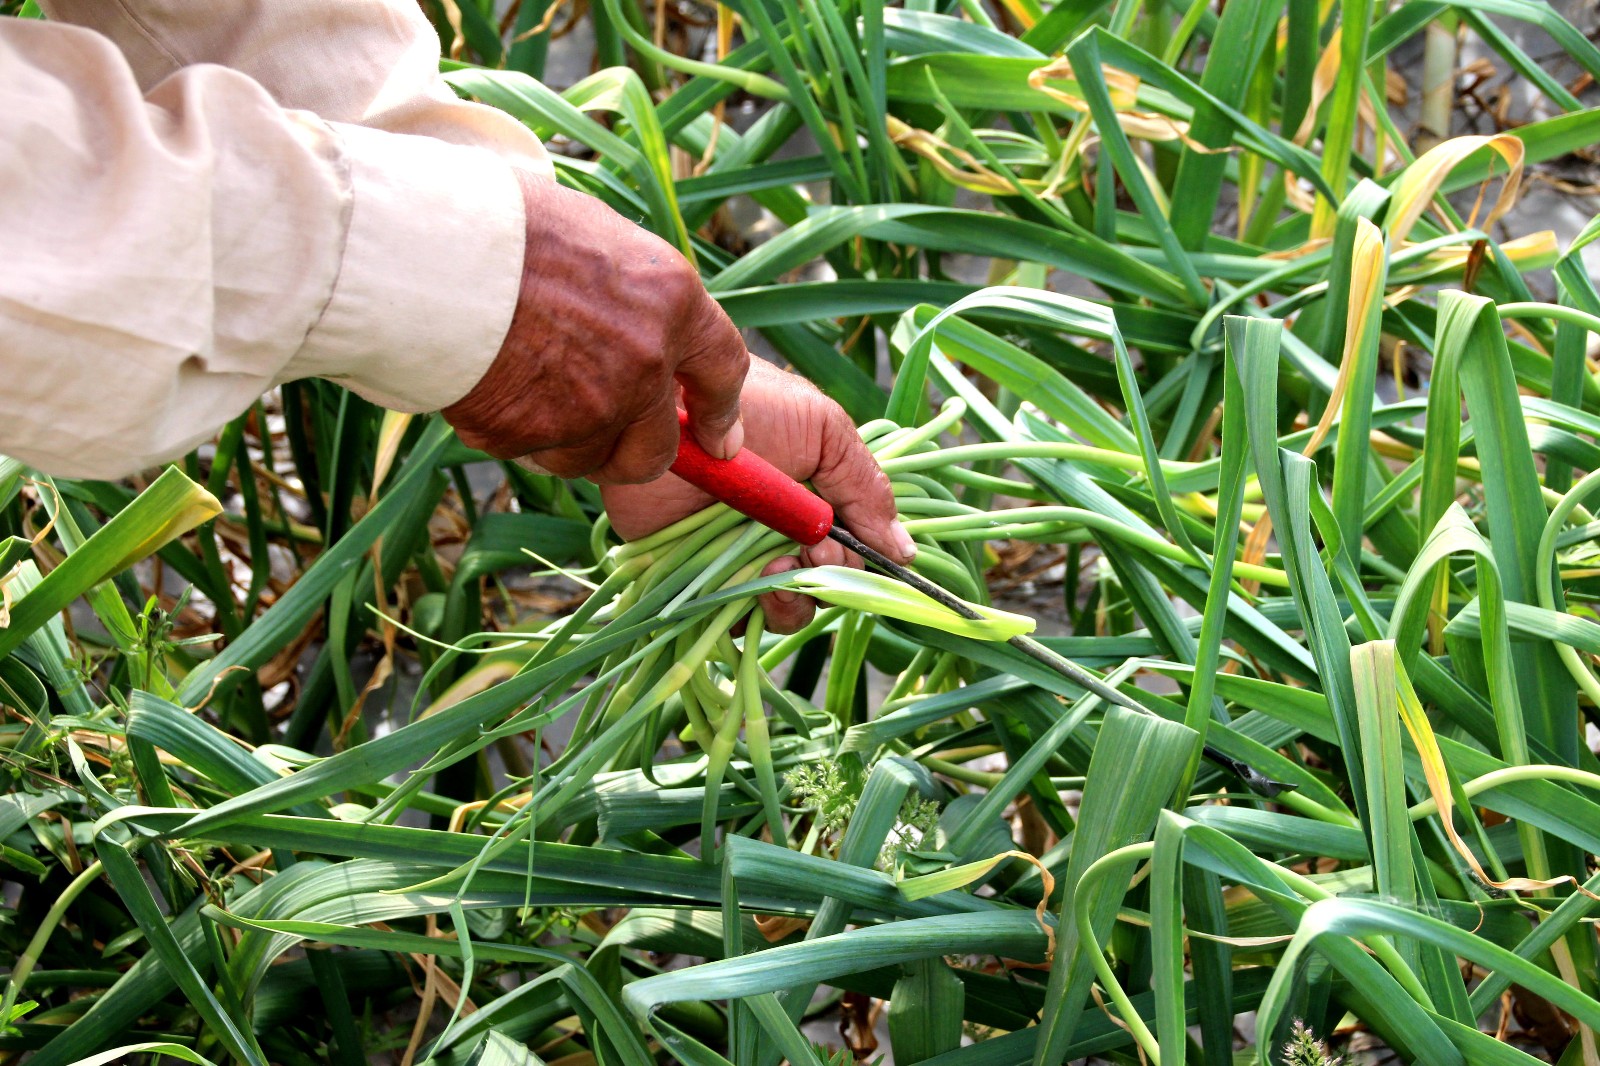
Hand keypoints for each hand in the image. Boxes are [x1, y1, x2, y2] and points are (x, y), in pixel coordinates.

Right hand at [444, 170, 745, 481]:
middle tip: (599, 434)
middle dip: (631, 452)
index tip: (719, 443)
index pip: (723, 371)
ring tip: (517, 379)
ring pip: (587, 457)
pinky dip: (511, 432)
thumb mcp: (596, 237)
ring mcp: (594, 407)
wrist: (428, 249)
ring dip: (561, 439)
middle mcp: (646, 362)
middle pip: (656, 449)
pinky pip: (530, 453)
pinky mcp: (535, 437)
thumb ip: (633, 298)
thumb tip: (645, 340)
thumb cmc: (502, 224)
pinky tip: (485, 383)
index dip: (721, 414)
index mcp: (672, 299)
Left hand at [603, 359, 914, 632]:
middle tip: (814, 554)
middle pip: (825, 586)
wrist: (668, 409)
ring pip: (785, 608)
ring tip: (777, 568)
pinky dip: (750, 612)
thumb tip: (904, 551)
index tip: (869, 560)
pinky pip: (734, 616)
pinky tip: (750, 583)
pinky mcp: (697, 575)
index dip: (864, 563)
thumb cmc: (750, 406)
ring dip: (794, 600)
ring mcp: (739, 557)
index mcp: (816, 501)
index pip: (855, 551)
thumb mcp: (824, 431)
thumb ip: (865, 487)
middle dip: (830, 579)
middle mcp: (781, 533)